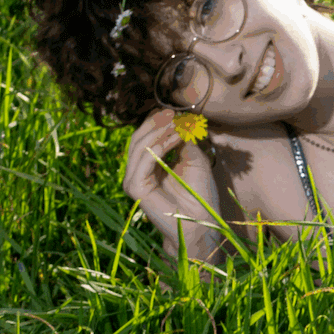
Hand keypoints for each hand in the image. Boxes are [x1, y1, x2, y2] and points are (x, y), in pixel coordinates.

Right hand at [122, 108, 222, 258]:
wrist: (201, 222)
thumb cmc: (199, 194)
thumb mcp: (194, 160)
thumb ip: (183, 141)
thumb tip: (180, 120)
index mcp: (149, 166)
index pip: (145, 138)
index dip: (156, 122)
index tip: (172, 110)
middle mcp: (138, 172)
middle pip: (138, 139)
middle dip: (155, 123)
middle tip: (171, 113)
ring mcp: (133, 180)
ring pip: (139, 146)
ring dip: (159, 132)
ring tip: (176, 124)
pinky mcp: (134, 187)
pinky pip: (143, 160)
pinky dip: (159, 146)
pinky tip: (174, 138)